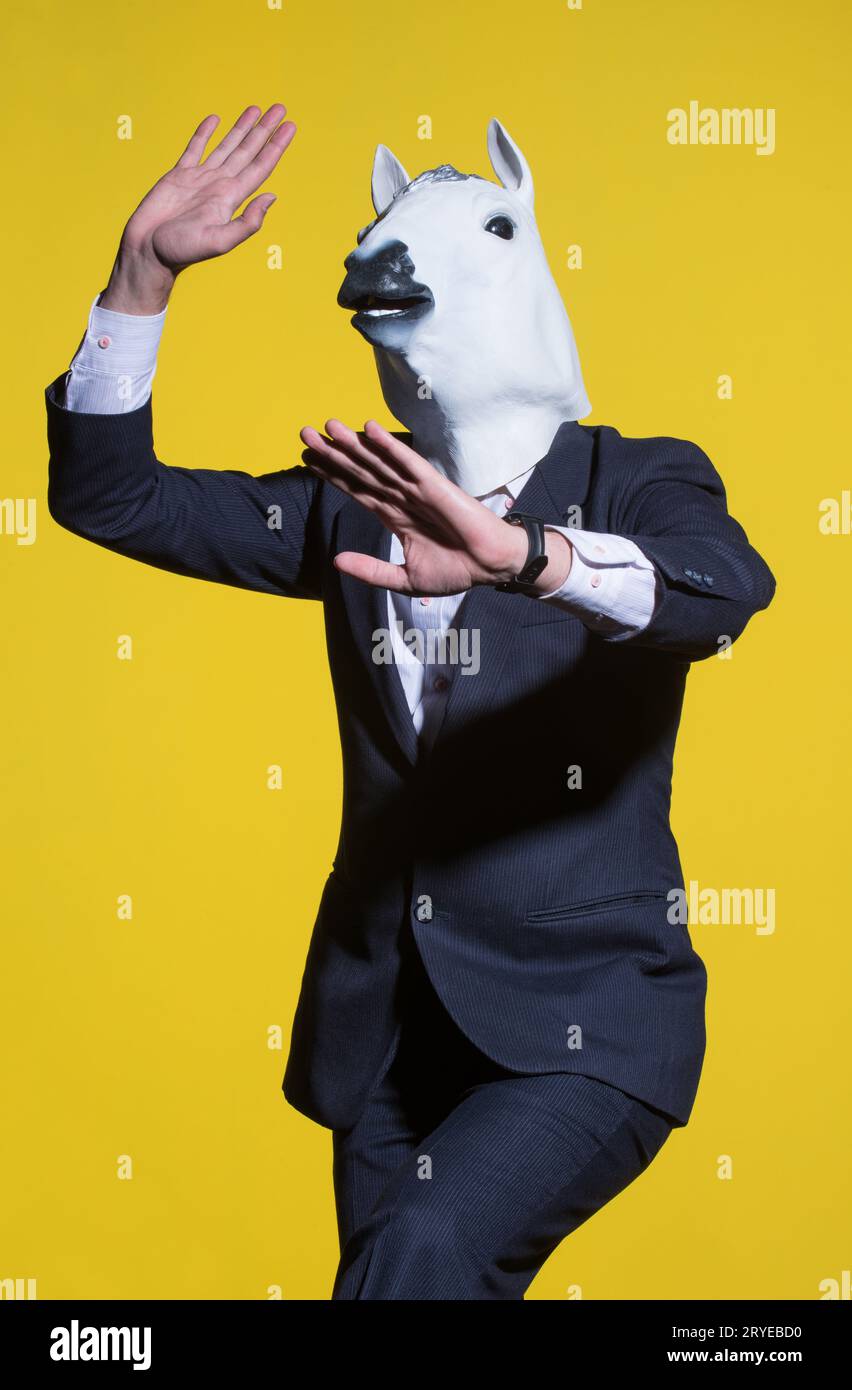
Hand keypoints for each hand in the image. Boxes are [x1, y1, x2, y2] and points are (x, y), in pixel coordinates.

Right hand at [100, 104, 296, 313]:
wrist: (148, 252)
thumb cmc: (181, 251)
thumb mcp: (219, 241)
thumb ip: (246, 223)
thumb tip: (272, 196)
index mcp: (231, 198)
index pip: (260, 166)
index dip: (276, 146)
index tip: (290, 126)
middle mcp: (219, 185)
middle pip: (248, 151)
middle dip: (264, 130)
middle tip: (280, 108)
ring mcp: (200, 179)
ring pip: (226, 146)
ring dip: (242, 128)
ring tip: (256, 109)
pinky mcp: (178, 175)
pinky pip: (195, 148)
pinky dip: (205, 133)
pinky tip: (215, 119)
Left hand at [300, 419, 572, 596]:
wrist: (489, 569)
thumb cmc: (455, 571)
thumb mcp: (404, 579)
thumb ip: (370, 570)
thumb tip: (335, 561)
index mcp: (394, 516)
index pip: (356, 489)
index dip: (331, 474)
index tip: (307, 459)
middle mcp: (401, 498)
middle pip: (360, 471)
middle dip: (332, 453)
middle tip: (304, 434)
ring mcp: (416, 490)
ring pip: (378, 463)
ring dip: (354, 444)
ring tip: (328, 426)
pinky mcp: (434, 487)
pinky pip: (407, 464)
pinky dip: (388, 447)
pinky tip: (370, 429)